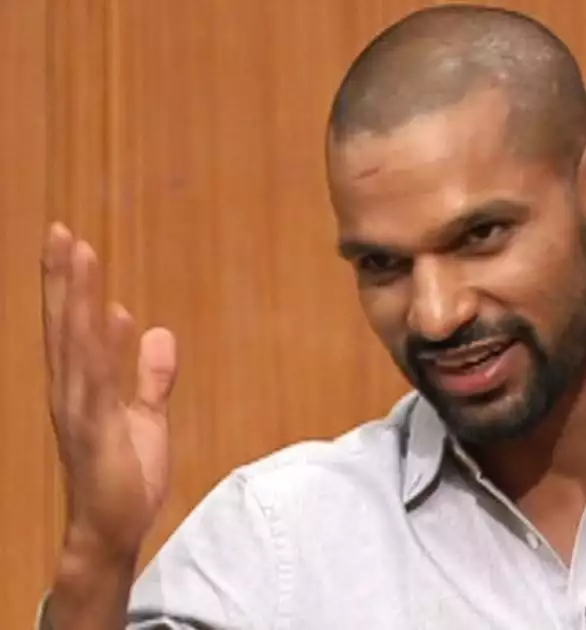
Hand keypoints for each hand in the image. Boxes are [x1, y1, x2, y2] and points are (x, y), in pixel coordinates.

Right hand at [42, 223, 177, 565]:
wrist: (113, 529)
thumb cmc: (125, 477)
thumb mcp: (148, 416)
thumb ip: (151, 375)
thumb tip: (152, 330)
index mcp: (84, 386)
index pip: (76, 327)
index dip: (73, 286)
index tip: (73, 243)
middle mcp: (73, 391)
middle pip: (67, 325)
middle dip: (64, 278)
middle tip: (61, 230)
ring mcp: (79, 409)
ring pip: (76, 341)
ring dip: (77, 296)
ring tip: (76, 252)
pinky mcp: (95, 430)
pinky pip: (96, 380)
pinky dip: (98, 346)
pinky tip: (103, 315)